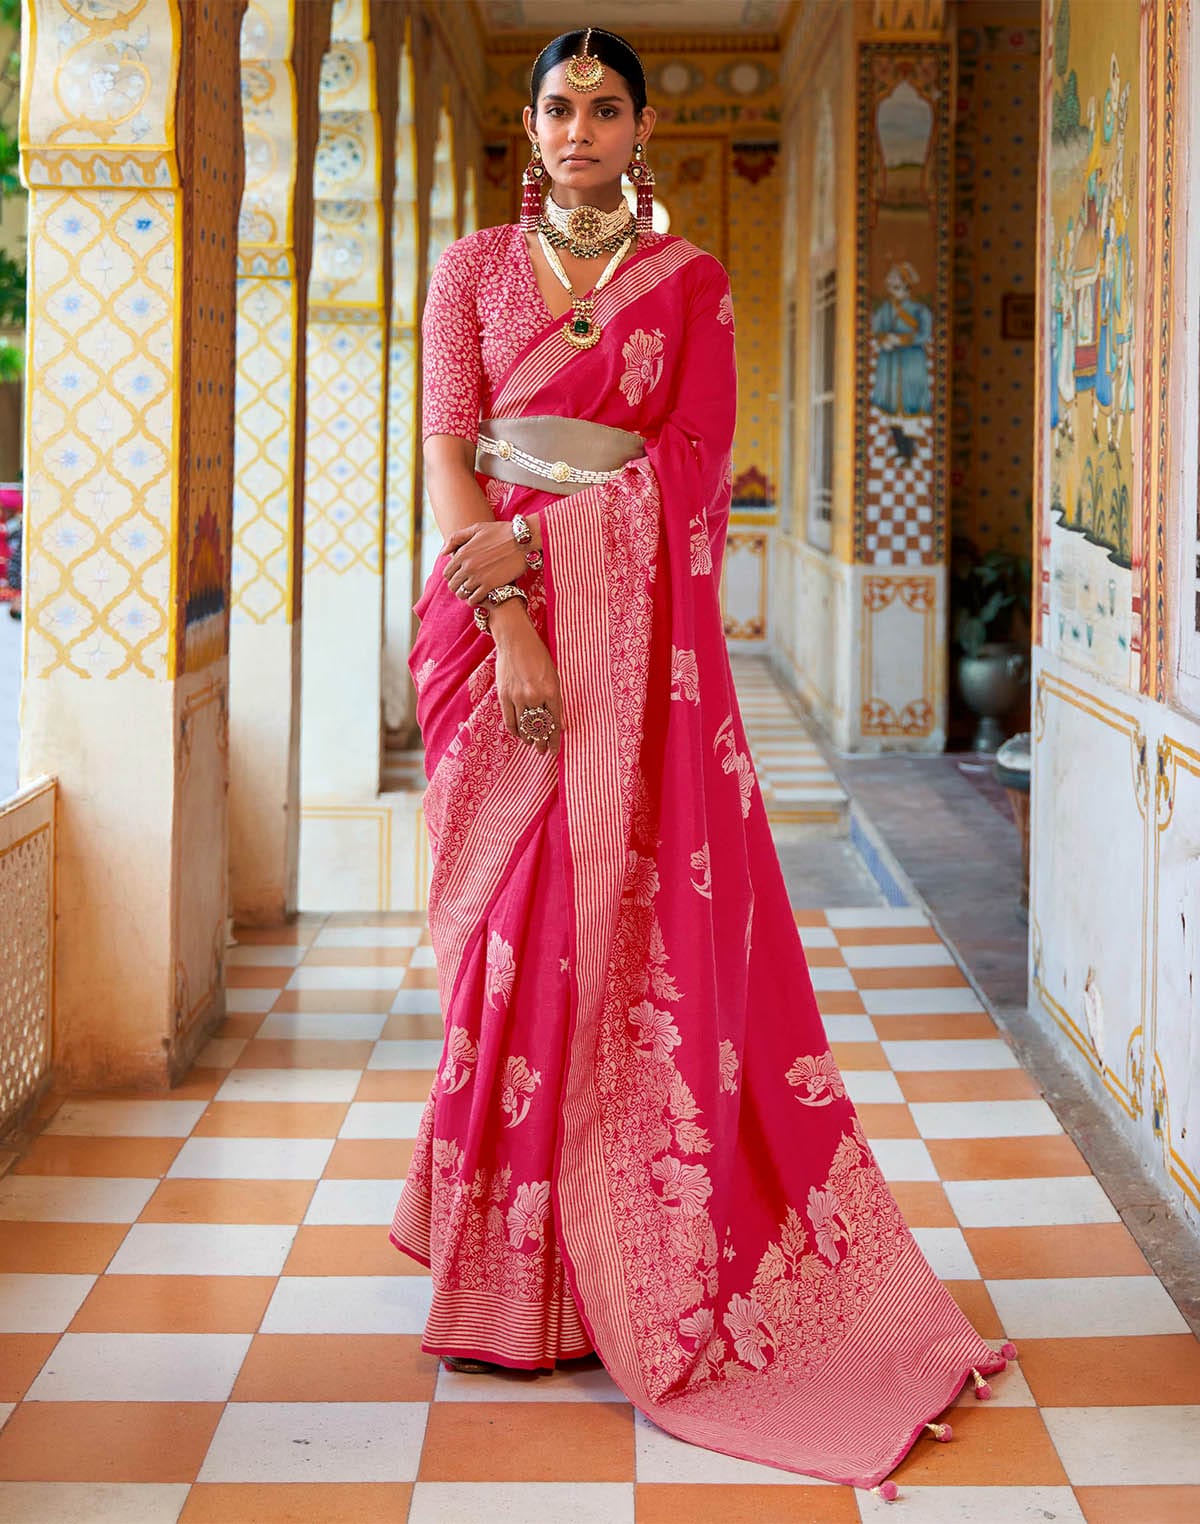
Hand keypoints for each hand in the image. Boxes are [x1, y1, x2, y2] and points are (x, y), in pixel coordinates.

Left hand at [443, 522, 527, 605]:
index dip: (452, 576)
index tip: (460, 576)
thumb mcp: (477, 528)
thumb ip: (457, 538)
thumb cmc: (502, 532)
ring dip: (465, 594)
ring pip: (462, 594)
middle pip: (453, 585)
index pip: (447, 572)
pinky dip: (474, 600)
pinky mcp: (490, 586)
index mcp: (462, 553)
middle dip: (458, 586)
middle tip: (467, 585)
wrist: (524, 541)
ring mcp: (478, 577)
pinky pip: (474, 600)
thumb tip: (443, 553)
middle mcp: (467, 566)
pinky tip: (480, 596)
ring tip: (473, 592)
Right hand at [491, 606, 562, 755]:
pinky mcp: (504, 695)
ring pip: (523, 727)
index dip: (554, 739)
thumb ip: (555, 699)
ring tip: (531, 745)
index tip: (555, 750)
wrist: (516, 640)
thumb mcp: (554, 676)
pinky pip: (509, 720)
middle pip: (538, 728)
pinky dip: (514, 730)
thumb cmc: (538, 656)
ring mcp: (518, 697)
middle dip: (541, 743)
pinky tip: (518, 735)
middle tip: (542, 752)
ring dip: (528, 739)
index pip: (554, 723)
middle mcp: (535, 696)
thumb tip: (559, 723)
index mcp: (551, 691)